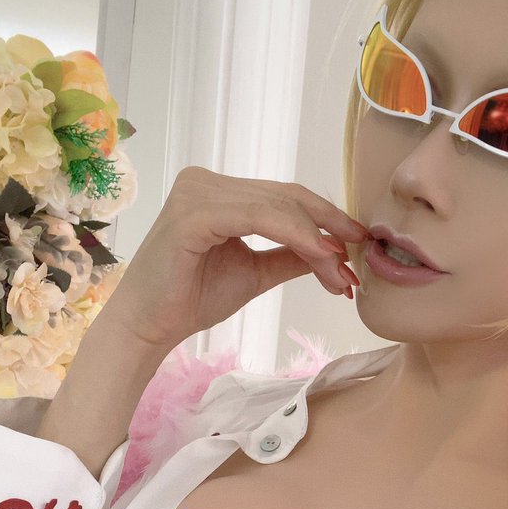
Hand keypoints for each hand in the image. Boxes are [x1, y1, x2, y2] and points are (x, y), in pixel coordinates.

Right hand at [100, 166, 368, 350]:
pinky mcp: (193, 214)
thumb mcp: (255, 272)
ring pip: (278, 208)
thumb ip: (290, 256)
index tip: (357, 245)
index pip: (284, 197)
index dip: (326, 218)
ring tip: (340, 270)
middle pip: (286, 197)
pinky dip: (295, 236)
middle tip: (356, 260)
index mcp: (218, 191)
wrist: (150, 327)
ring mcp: (197, 193)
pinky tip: (319, 256)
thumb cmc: (192, 299)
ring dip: (317, 240)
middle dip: (328, 230)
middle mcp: (205, 181)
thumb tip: (334, 251)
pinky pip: (259, 218)